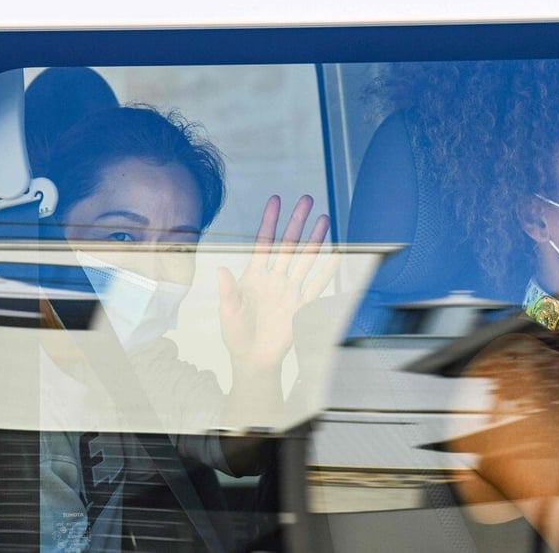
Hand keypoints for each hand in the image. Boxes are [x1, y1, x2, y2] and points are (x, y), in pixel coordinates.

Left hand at [217, 195, 338, 372]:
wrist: (253, 359)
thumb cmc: (236, 335)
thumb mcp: (228, 312)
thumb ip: (228, 291)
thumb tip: (222, 269)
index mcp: (254, 276)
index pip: (264, 243)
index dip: (270, 222)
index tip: (276, 201)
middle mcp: (275, 278)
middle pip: (288, 244)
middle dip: (297, 221)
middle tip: (306, 200)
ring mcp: (290, 290)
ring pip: (305, 258)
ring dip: (315, 239)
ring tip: (324, 219)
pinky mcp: (302, 305)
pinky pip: (318, 284)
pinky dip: (328, 271)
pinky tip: (336, 255)